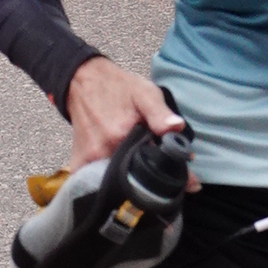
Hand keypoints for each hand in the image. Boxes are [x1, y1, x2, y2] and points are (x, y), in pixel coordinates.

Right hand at [64, 57, 187, 176]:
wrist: (83, 82)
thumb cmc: (117, 87)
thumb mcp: (145, 93)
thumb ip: (160, 113)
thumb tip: (177, 128)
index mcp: (121, 136)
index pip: (151, 168)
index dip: (170, 177)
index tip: (187, 184)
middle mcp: (102, 152)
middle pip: (132, 181)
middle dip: (151, 183)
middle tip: (166, 179)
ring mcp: (88, 160)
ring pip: (115, 185)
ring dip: (131, 185)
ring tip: (145, 176)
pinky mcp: (79, 163)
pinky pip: (94, 183)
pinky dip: (108, 185)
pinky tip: (120, 179)